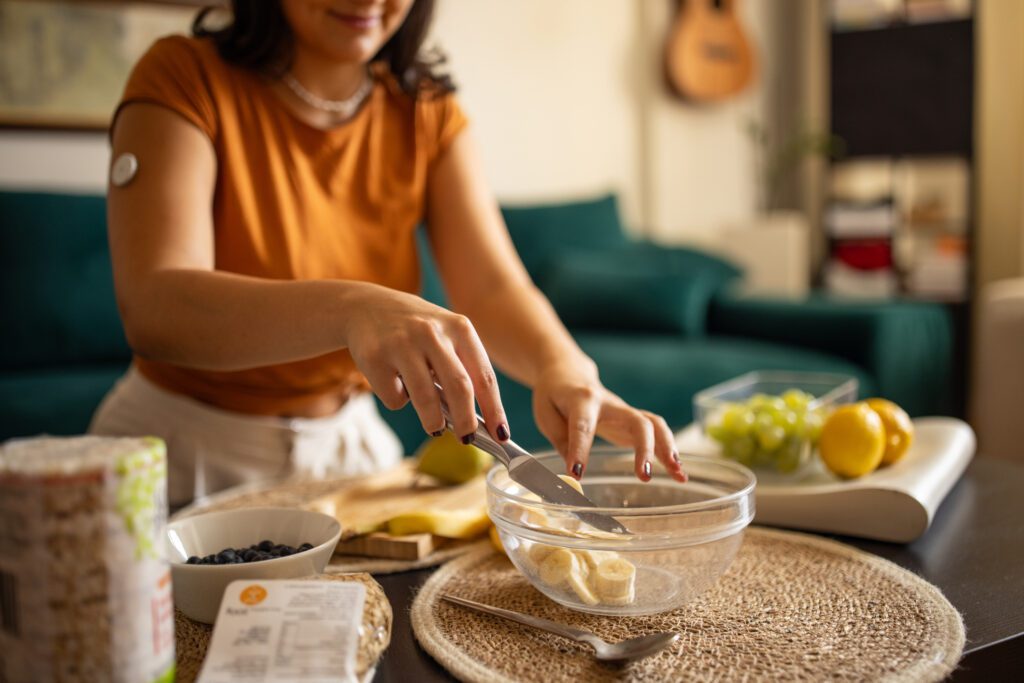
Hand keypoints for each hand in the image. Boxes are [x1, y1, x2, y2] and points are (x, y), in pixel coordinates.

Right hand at [342, 284, 507, 443]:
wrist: (366, 306)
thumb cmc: (417, 331)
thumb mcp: (446, 336)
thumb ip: (461, 368)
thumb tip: (477, 421)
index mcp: (459, 327)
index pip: (484, 376)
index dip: (495, 409)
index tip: (501, 435)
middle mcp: (432, 331)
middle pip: (459, 387)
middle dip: (466, 421)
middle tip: (467, 439)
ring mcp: (401, 343)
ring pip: (425, 398)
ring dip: (433, 421)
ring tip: (435, 427)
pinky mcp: (374, 357)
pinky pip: (395, 397)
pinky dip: (398, 401)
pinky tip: (394, 383)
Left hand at [532, 357, 686, 482]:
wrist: (570, 374)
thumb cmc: (555, 396)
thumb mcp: (546, 415)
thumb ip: (561, 442)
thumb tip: (574, 474)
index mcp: (582, 400)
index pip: (583, 425)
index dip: (580, 449)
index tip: (577, 474)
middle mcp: (610, 404)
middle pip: (637, 421)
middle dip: (644, 449)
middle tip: (645, 476)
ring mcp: (625, 411)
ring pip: (654, 425)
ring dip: (668, 449)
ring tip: (678, 474)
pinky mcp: (633, 421)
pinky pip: (657, 434)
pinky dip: (669, 454)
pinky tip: (680, 475)